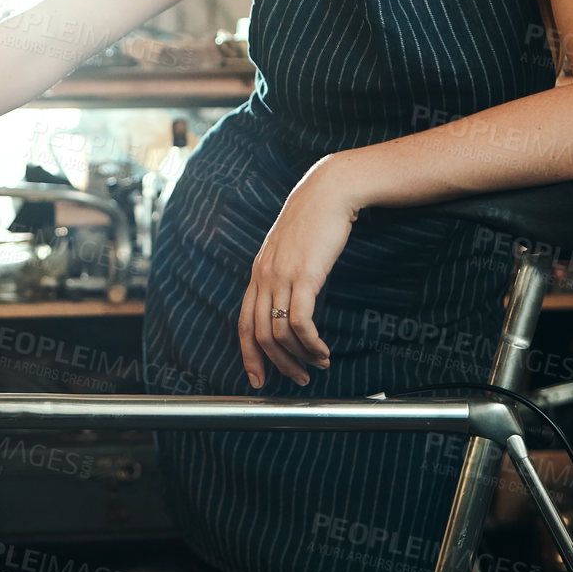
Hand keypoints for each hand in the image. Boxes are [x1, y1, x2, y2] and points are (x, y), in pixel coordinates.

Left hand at [238, 157, 359, 388]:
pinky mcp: (305, 276)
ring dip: (299, 357)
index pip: (243, 322)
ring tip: (318, 365)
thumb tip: (289, 300)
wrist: (329, 192)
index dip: (249, 355)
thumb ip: (284, 273)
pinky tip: (323, 350)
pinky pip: (300, 322)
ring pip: (279, 333)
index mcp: (258, 272)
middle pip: (259, 334)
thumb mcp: (291, 250)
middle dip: (277, 364)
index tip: (258, 378)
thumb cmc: (315, 220)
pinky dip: (311, 344)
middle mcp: (263, 276)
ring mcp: (281, 276)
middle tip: (297, 379)